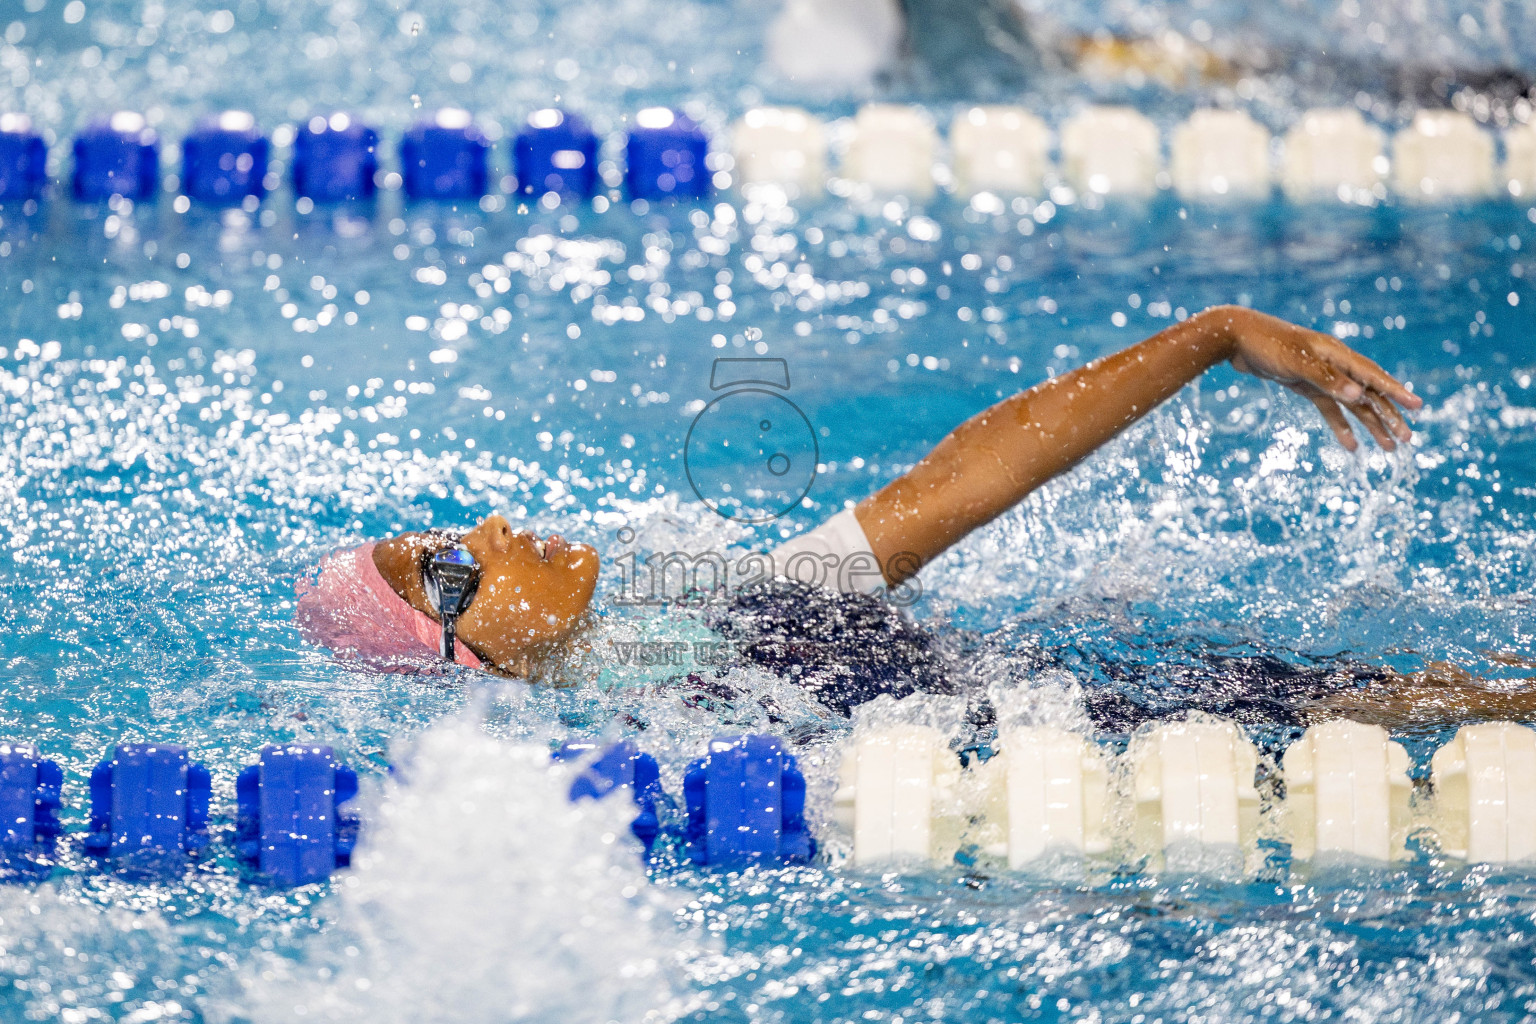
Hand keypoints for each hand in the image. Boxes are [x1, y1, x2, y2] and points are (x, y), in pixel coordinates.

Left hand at [1208, 305, 1422, 451]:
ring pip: (1352, 404)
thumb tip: (1359, 396)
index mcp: (1337, 354)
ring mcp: (1320, 376)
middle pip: (1368, 393)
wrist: (1235, 338)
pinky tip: (1351, 445)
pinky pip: (1329, 409)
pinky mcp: (1305, 385)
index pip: (1374, 376)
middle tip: (1407, 439)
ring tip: (1388, 448)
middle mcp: (1334, 364)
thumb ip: (1326, 378)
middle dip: (1388, 416)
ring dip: (1370, 425)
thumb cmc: (1266, 344)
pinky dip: (1340, 426)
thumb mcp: (1296, 361)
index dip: (1396, 392)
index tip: (1417, 407)